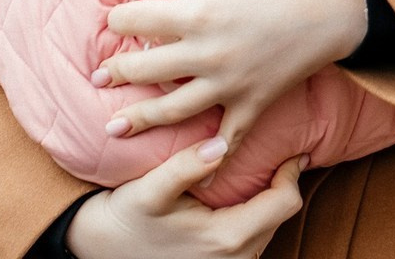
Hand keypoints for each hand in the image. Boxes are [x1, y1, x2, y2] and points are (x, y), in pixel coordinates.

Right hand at [66, 140, 304, 258]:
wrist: (99, 250)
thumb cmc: (126, 218)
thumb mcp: (150, 190)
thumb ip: (185, 167)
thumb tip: (220, 145)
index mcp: (226, 239)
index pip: (285, 202)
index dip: (293, 172)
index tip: (295, 147)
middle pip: (281, 215)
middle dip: (284, 183)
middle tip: (282, 153)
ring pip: (269, 228)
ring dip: (269, 200)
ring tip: (264, 171)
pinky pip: (254, 239)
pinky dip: (256, 215)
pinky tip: (244, 195)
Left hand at [95, 0, 365, 154]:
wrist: (333, 5)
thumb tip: (170, 12)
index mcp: (198, 13)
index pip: (137, 20)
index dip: (120, 20)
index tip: (116, 22)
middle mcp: (206, 53)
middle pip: (144, 68)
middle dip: (116, 72)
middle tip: (101, 77)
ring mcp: (228, 83)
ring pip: (170, 110)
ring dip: (137, 119)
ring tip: (114, 127)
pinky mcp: (252, 102)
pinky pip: (227, 138)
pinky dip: (210, 158)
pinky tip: (193, 168)